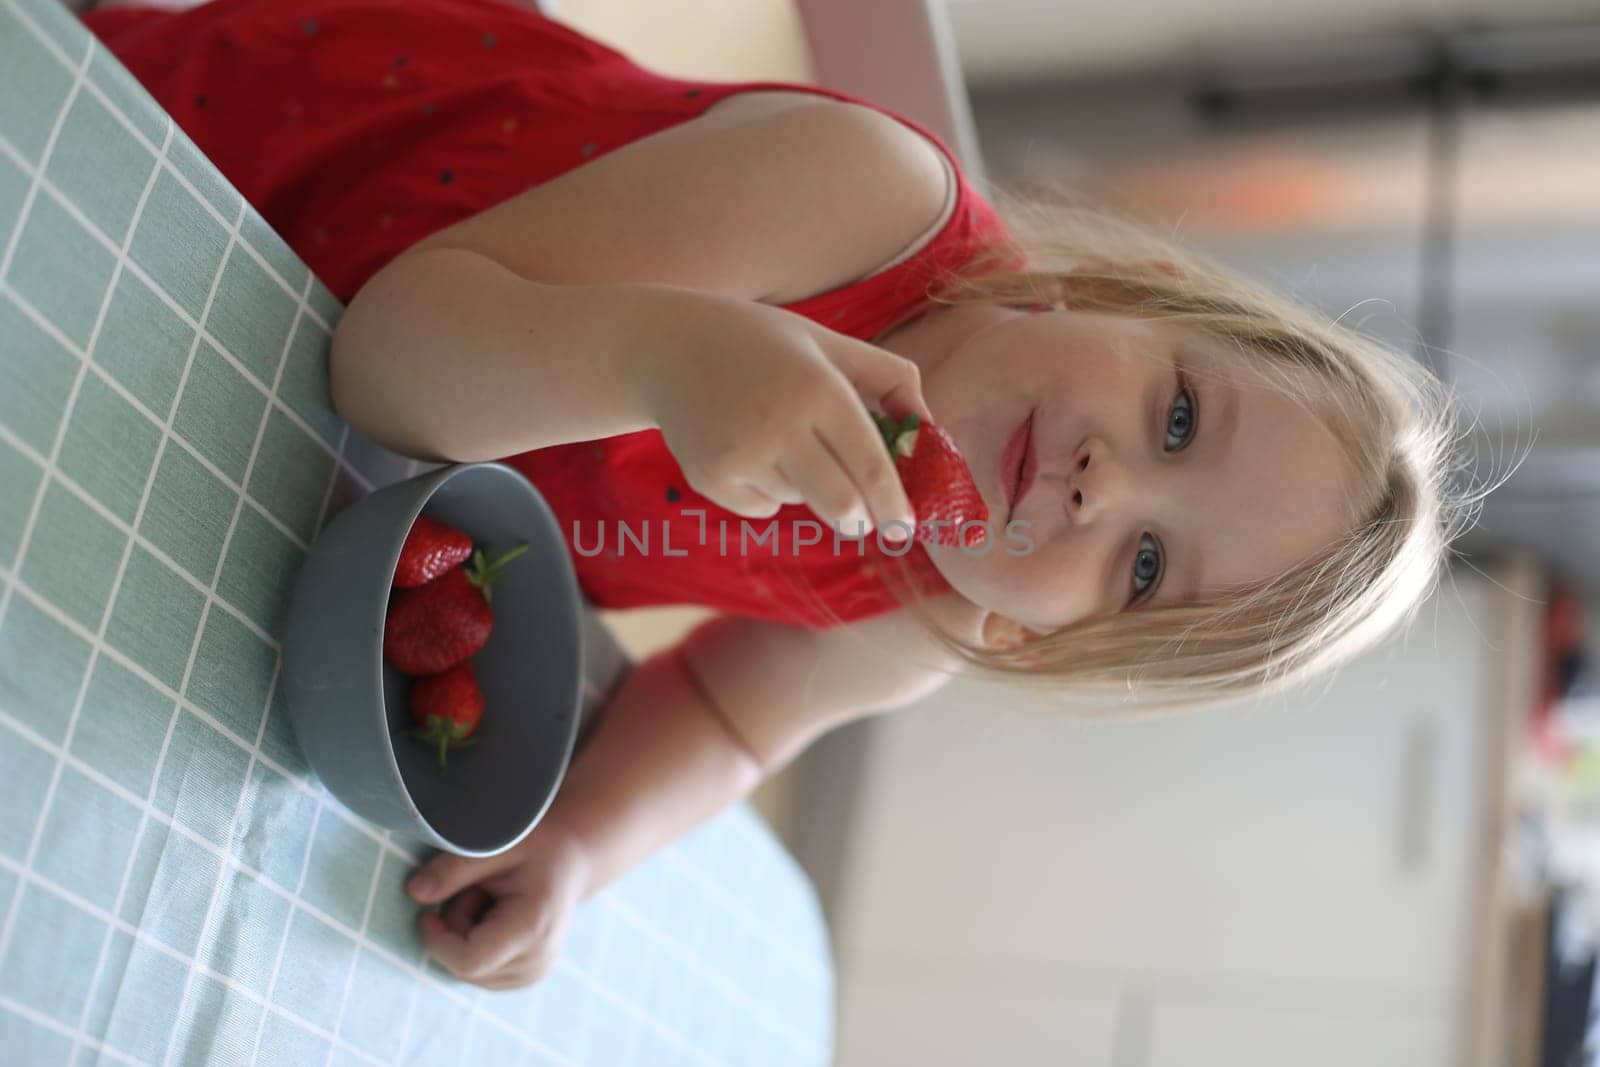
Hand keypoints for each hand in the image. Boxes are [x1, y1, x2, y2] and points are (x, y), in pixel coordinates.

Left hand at [405, 824, 590, 989]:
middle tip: (475, 891)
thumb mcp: (494, 847)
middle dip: (455, 932)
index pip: (468, 961)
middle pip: (466, 967)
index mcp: (533, 929)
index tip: (427, 913)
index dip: (438, 941)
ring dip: (465, 939)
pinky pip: (482, 974)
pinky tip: (495, 918)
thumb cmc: (537, 846)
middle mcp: (538, 960)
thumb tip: (414, 893)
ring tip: (488, 902)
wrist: (573, 857)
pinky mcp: (529, 976)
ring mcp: (536, 973)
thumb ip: (453, 869)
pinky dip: (477, 947)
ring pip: (471, 973)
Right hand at [638, 296, 930, 536]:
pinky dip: (768, 494)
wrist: (669, 348)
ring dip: (807, 489)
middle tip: (863, 517)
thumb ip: (887, 378)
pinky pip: (761, 508)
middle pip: (840, 505)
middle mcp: (780, 425)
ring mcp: (741, 454)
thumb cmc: (763, 343)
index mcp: (819, 388)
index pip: (871, 465)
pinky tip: (749, 453)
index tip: (905, 526)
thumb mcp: (828, 342)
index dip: (894, 503)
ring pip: (799, 502)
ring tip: (782, 444)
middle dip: (860, 518)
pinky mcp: (711, 477)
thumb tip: (930, 426)